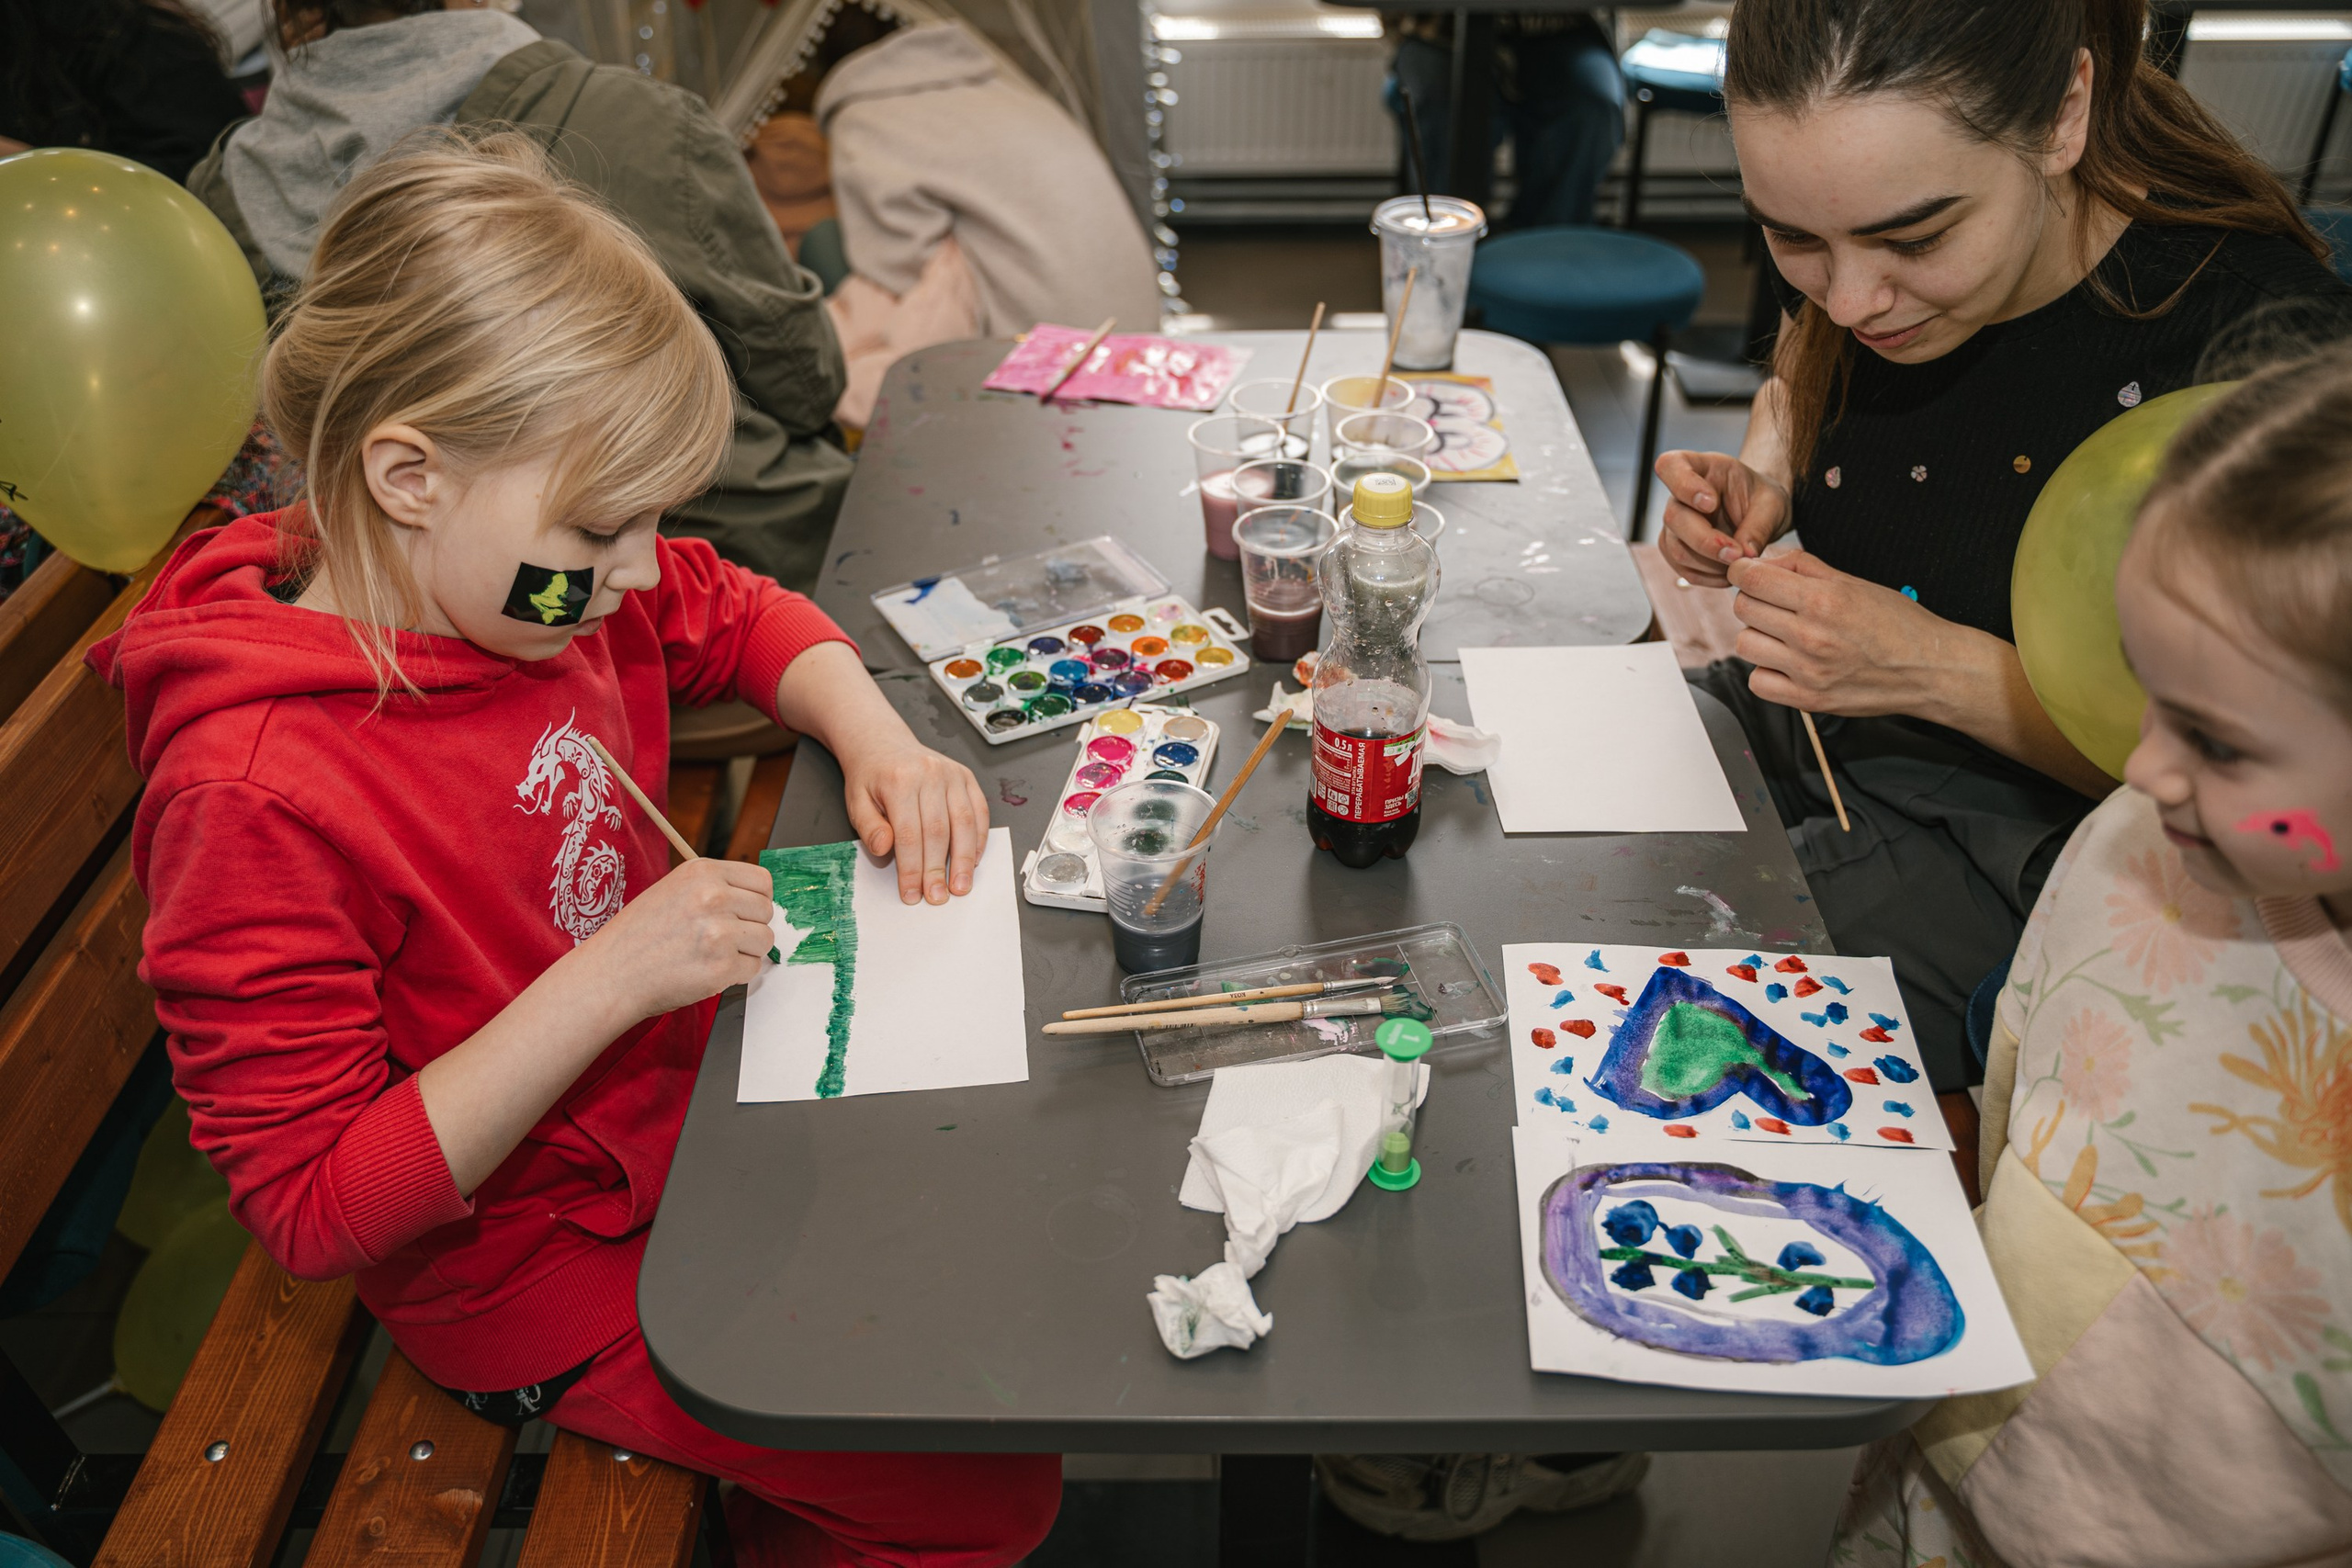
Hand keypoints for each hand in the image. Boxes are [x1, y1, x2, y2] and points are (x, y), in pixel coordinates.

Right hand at [579, 856, 776, 1019]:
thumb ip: (714, 888)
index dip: (756, 900)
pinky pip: (752, 968)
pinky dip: (735, 975)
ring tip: (713, 954)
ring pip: (765, 940)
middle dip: (750, 927)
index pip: (761, 880)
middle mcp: (713, 897)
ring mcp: (719, 932)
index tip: (745, 912)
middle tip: (722, 939)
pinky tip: (707, 970)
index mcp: (702, 872)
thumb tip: (755, 898)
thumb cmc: (639, 935)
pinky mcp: (721, 967)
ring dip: (746, 951)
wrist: (611, 974)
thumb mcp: (674, 890)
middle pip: (766, 911)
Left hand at [837, 734, 990, 905]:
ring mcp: (952, 774)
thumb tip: (884, 849)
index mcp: (899, 781)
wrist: (883, 743)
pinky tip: (974, 860)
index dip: (912, 869)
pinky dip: (979, 838)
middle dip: (938, 870)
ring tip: (961, 886)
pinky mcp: (966, 777)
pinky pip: (979, 811)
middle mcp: (929, 774)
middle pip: (938, 832)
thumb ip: (869, 827)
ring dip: (965, 859)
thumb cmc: (870, 776)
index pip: (908, 834)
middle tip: (938, 897)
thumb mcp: (856, 801)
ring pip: (964, 823)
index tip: (912, 893)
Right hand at [1654, 450, 1791, 586]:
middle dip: (1705, 540)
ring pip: (1676, 548)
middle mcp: (1679, 496)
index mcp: (1702, 468)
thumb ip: (1759, 526)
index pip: (1670, 466)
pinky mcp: (1677, 550)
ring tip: (1739, 564)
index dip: (1683, 485)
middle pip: (1674, 517)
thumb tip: (1744, 555)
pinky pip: (1684, 569)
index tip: (1710, 503)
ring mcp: (1675, 525)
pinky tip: (1729, 573)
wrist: (1760, 516)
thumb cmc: (1763, 500)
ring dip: (1709, 563)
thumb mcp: (1772, 505)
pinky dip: (1708, 576)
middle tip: (1736, 554)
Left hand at [1727, 551, 1965, 719]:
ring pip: (1744, 645)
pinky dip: (1766, 671)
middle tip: (1774, 603)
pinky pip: (1757, 682)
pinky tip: (1787, 663)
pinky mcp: (1809, 700)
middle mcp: (1811, 637)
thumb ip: (1805, 567)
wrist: (1930, 669)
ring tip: (1783, 634)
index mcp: (1823, 601)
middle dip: (1754, 599)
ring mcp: (1808, 672)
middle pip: (1743, 608)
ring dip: (1758, 635)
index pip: (1752, 579)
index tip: (1749, 573)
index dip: (1743, 571)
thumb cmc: (1897, 622)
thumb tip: (1762, 561)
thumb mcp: (1854, 582)